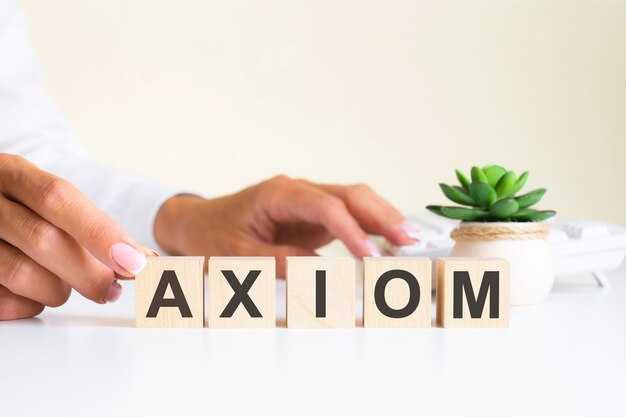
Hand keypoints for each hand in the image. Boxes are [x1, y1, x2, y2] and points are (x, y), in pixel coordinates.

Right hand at [0, 154, 150, 319]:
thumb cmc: (18, 209)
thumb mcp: (44, 200)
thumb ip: (90, 224)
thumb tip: (141, 258)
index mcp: (11, 174)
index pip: (57, 198)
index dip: (100, 233)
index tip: (135, 262)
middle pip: (43, 239)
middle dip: (88, 272)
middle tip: (111, 289)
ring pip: (22, 274)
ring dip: (57, 290)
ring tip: (65, 287)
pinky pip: (4, 301)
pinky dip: (30, 304)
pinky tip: (35, 293)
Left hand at [154, 175, 418, 275]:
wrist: (197, 223)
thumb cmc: (213, 235)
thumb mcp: (238, 256)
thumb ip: (280, 261)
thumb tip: (322, 272)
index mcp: (278, 193)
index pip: (325, 207)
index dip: (351, 230)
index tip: (370, 254)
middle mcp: (298, 191)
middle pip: (350, 194)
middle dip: (383, 215)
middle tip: (410, 240)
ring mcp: (307, 201)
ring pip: (355, 202)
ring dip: (383, 219)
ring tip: (410, 241)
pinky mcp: (312, 216)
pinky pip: (348, 217)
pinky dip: (370, 228)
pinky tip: (388, 241)